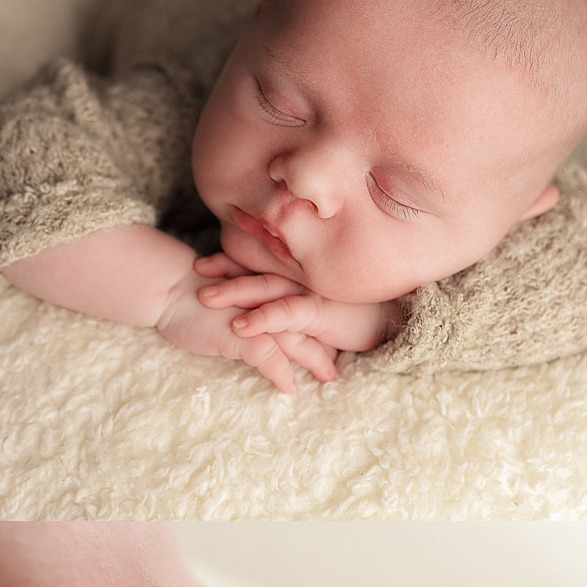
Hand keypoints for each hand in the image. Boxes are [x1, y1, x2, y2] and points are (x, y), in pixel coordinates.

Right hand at [157, 275, 338, 393]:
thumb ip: (252, 306)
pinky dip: (281, 373)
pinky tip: (290, 389)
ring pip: (296, 340)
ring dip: (315, 361)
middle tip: (344, 361)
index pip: (304, 308)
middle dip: (329, 344)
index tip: (338, 338)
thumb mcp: (232, 296)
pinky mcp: (241, 333)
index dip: (323, 324)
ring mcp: (257, 316)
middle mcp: (269, 300)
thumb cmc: (197, 293)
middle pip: (309, 324)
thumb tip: (261, 321)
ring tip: (329, 378)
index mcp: (269, 290)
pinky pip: (268, 357)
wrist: (170, 286)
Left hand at [197, 270, 396, 354]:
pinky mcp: (318, 312)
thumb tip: (269, 306)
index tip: (204, 261)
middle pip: (256, 269)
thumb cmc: (357, 314)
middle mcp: (302, 277)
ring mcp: (309, 292)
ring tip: (204, 297)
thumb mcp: (321, 304)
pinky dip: (261, 319)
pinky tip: (239, 327)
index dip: (232, 259)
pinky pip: (284, 314)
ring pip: (264, 288)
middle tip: (194, 270)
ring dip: (233, 291)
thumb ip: (296, 302)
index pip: (261, 262)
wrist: (393, 323)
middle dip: (224, 268)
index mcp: (300, 274)